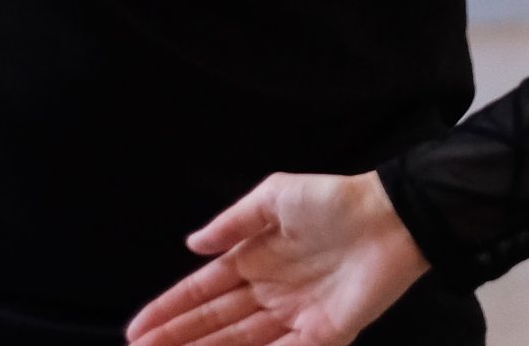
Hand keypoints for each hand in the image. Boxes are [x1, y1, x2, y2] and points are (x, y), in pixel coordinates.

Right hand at [126, 172, 430, 345]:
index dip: (171, 309)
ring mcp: (295, 316)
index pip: (204, 290)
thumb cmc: (334, 201)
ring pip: (240, 343)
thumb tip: (192, 243)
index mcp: (257, 259)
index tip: (137, 329)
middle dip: (177, 339)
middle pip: (215, 324)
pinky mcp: (324, 334)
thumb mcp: (276, 197)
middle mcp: (270, 292)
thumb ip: (233, 222)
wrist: (392, 216)